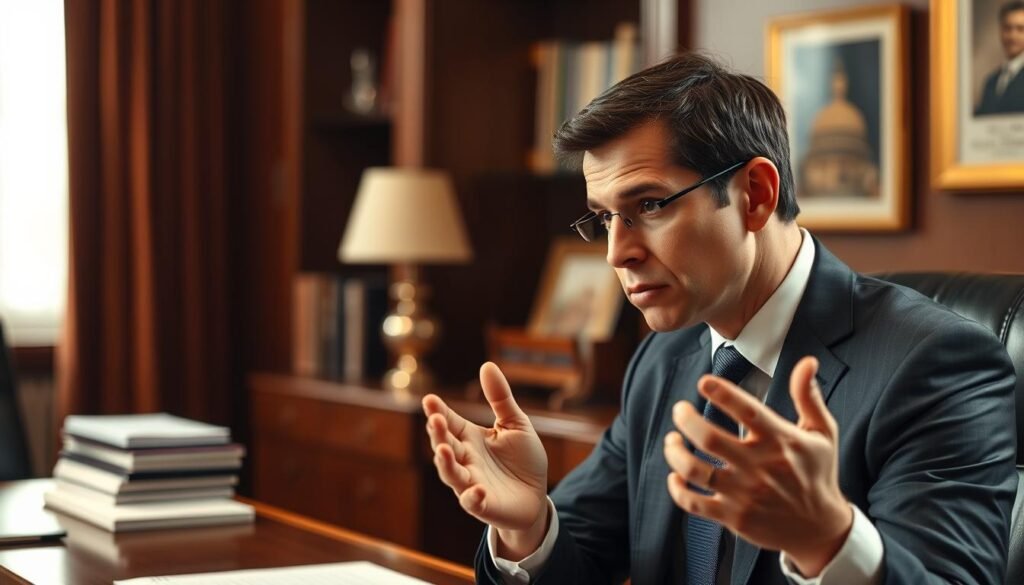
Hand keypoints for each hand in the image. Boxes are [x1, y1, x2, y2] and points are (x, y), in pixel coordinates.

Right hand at [423, 362, 548, 559]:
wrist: (535, 497)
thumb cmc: (522, 460)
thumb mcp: (515, 424)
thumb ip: (500, 398)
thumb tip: (486, 364)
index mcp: (470, 438)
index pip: (450, 422)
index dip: (438, 411)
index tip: (429, 399)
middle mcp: (465, 460)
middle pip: (445, 445)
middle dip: (438, 433)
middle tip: (435, 420)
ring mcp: (471, 483)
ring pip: (451, 474)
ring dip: (445, 463)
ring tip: (443, 449)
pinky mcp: (483, 505)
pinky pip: (472, 502)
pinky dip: (472, 497)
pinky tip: (477, 489)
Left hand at [663, 356, 851, 576]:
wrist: (820, 530)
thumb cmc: (818, 474)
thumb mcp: (822, 433)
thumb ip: (808, 397)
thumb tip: (807, 361)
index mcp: (781, 441)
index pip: (747, 411)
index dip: (722, 393)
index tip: (703, 382)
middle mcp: (760, 467)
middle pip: (709, 438)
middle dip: (686, 419)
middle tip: (679, 410)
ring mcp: (744, 494)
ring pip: (695, 470)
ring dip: (675, 453)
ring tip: (672, 440)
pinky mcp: (734, 517)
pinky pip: (694, 502)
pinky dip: (677, 489)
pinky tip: (676, 475)